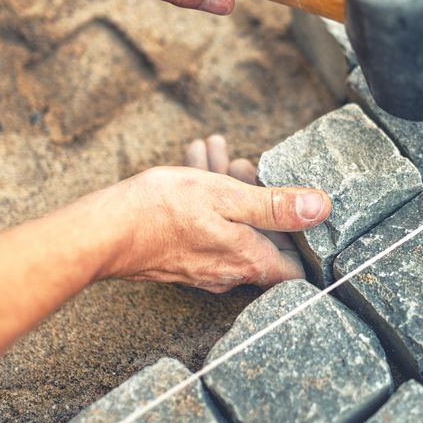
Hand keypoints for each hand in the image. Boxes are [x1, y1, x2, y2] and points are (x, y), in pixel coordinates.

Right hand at [92, 138, 328, 292]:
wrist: (102, 231)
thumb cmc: (162, 212)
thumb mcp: (228, 197)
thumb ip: (276, 206)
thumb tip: (320, 209)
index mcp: (249, 261)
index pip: (296, 267)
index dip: (304, 237)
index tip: (297, 206)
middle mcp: (229, 272)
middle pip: (259, 235)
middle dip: (257, 194)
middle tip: (243, 163)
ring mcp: (203, 267)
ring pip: (228, 224)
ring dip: (225, 186)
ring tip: (212, 151)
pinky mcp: (181, 258)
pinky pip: (204, 227)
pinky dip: (204, 196)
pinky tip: (194, 160)